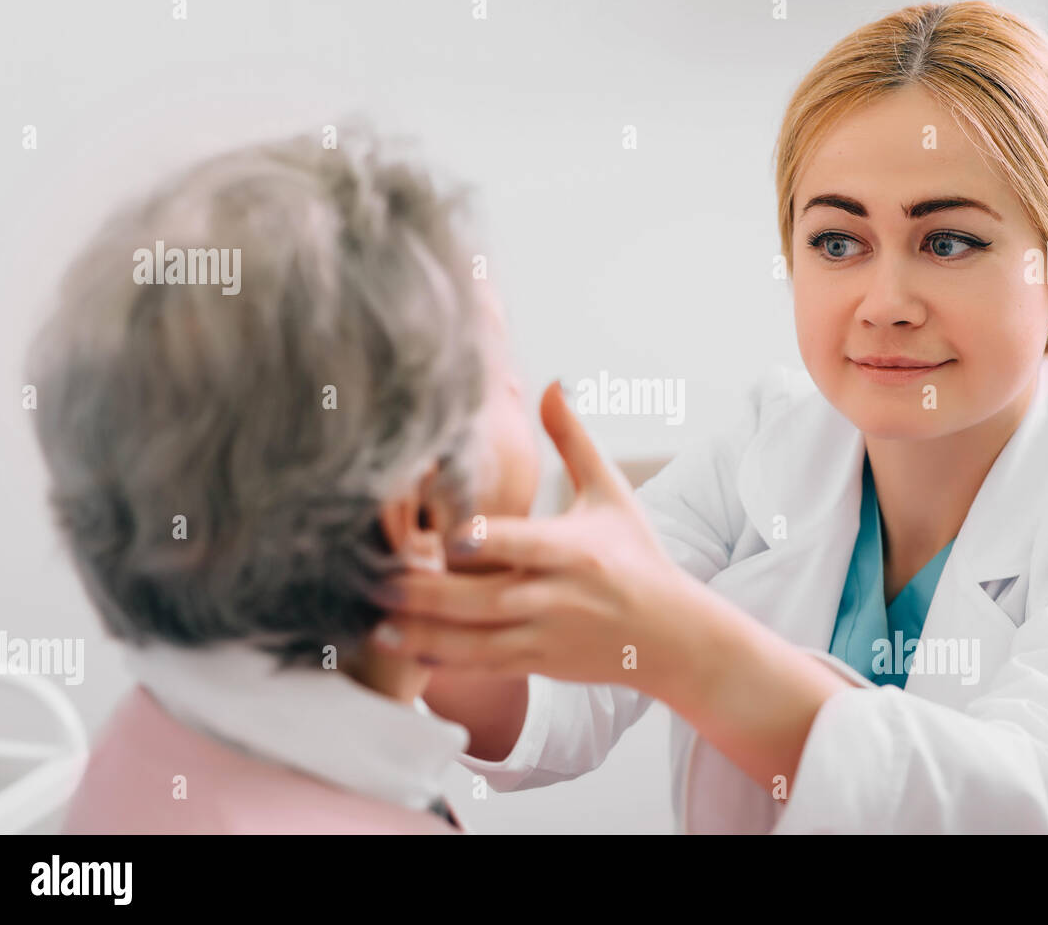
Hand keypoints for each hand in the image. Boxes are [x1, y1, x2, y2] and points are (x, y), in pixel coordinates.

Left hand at [371, 381, 701, 691]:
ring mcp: (547, 634)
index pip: (520, 544)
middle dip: (427, 593)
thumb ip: (574, 441)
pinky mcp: (540, 663)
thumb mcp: (612, 495)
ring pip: (477, 639)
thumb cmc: (639, 556)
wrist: (673, 636)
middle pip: (484, 597)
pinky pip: (484, 665)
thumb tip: (553, 383)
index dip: (481, 542)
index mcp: (575, 550)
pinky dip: (444, 660)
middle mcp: (558, 595)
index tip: (439, 535)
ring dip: (424, 633)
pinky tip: (407, 649)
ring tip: (376, 621)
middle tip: (374, 579)